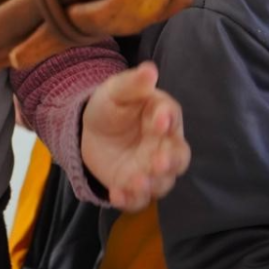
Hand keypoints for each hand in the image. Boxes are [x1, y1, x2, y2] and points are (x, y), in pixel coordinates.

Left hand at [81, 62, 190, 211]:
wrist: (90, 130)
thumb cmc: (112, 106)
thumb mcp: (115, 91)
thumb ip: (132, 84)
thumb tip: (150, 69)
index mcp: (163, 117)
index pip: (172, 118)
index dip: (167, 119)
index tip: (159, 119)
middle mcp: (164, 146)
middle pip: (178, 157)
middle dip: (170, 161)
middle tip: (158, 161)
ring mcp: (151, 169)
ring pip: (162, 182)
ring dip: (152, 184)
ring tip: (136, 180)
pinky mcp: (134, 186)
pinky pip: (138, 199)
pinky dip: (130, 199)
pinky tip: (116, 194)